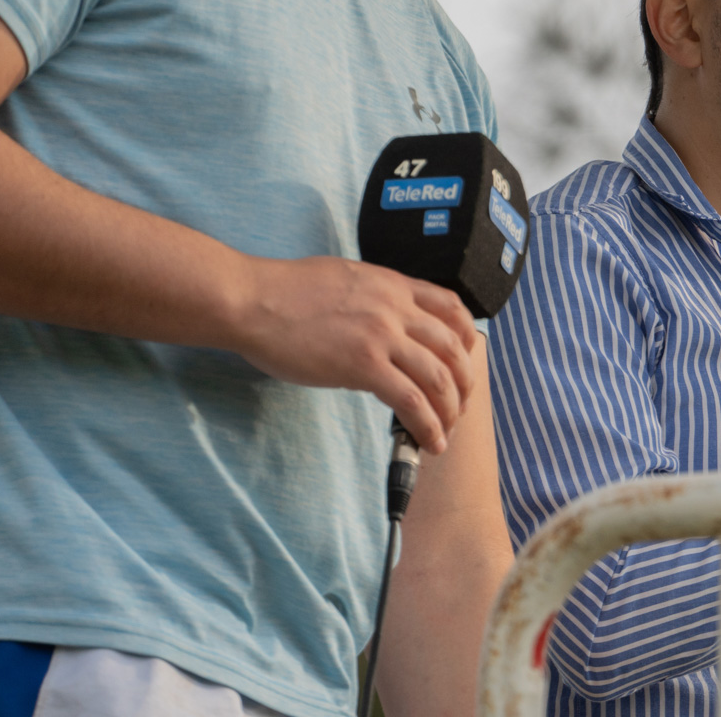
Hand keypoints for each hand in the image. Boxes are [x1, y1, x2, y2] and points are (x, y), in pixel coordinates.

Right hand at [233, 256, 476, 453]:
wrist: (253, 299)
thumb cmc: (285, 291)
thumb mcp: (346, 279)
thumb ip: (374, 298)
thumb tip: (383, 323)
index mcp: (393, 285)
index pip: (451, 307)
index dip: (467, 337)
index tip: (466, 359)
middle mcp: (395, 308)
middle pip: (452, 348)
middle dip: (463, 382)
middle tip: (459, 405)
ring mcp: (382, 336)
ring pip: (438, 377)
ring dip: (450, 411)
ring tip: (446, 432)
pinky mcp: (362, 365)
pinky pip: (410, 399)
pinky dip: (428, 424)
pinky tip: (430, 441)